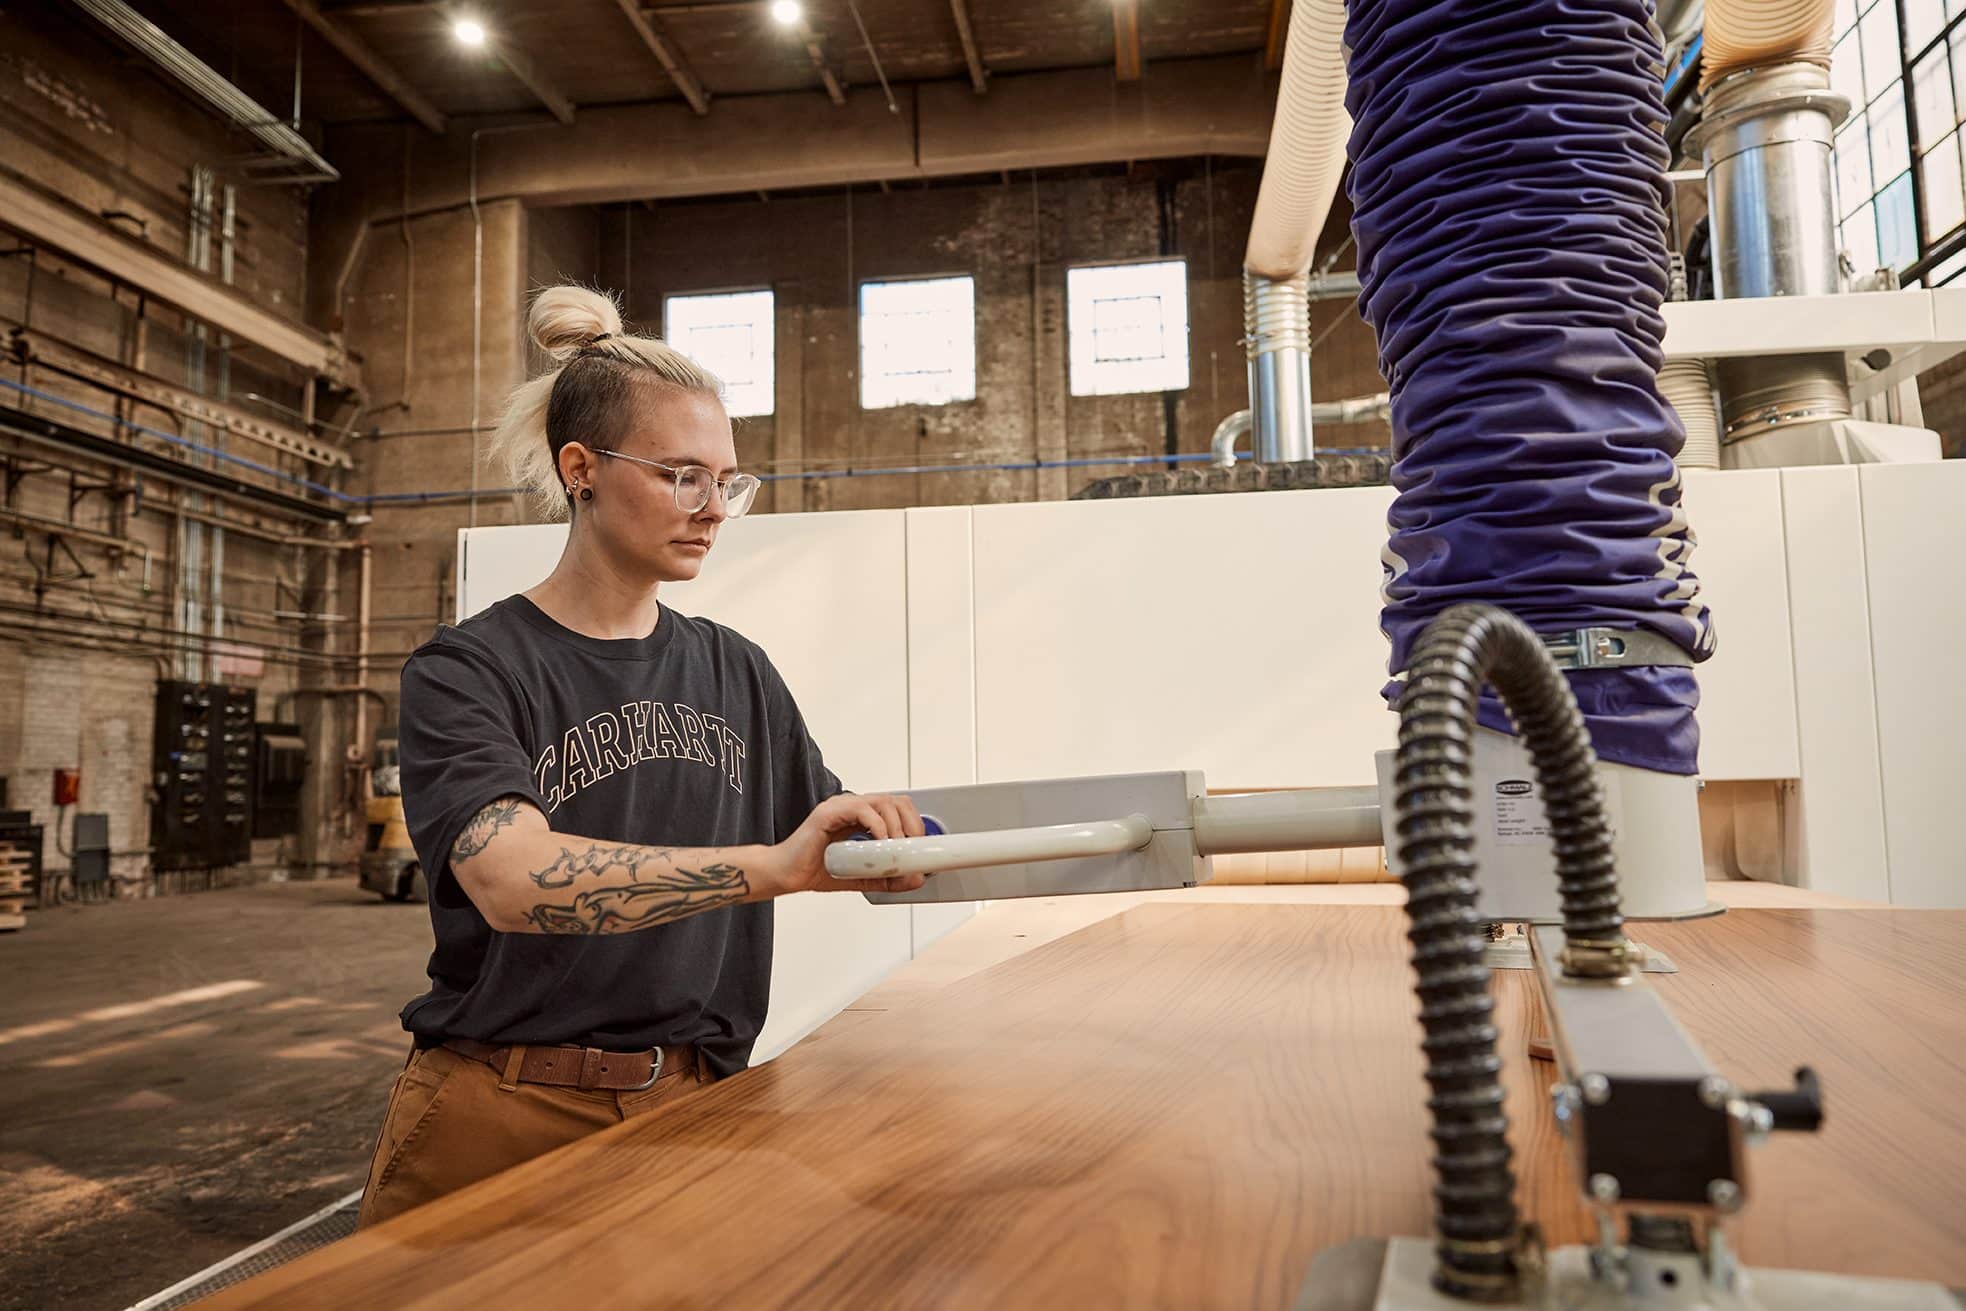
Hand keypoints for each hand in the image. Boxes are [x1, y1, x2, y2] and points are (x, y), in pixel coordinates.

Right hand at [769, 792, 928, 896]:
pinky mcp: (828, 813)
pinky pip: (860, 808)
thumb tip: (915, 879)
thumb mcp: (861, 877)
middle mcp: (852, 808)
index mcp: (860, 817)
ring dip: (897, 825)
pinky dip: (876, 824)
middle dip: (911, 823)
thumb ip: (886, 877)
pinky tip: (880, 842)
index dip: (914, 824)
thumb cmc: (816, 870)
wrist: (786, 875)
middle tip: (912, 847)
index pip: (897, 808)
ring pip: (881, 801)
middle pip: (894, 800)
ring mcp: (840, 808)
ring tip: (897, 847)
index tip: (920, 847)